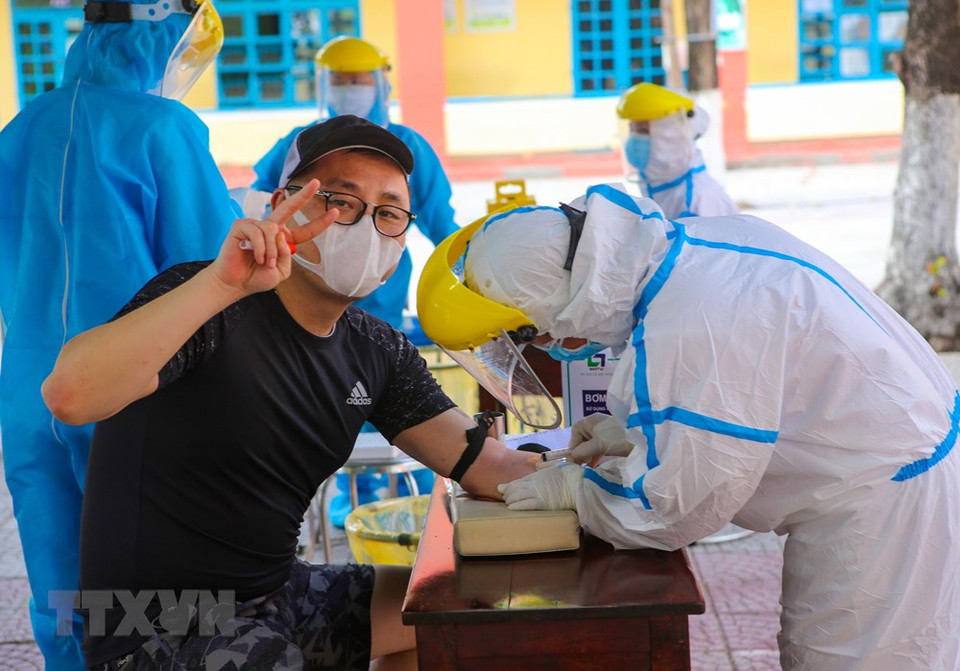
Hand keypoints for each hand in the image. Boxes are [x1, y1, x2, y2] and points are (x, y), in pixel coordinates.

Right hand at [211, 178, 337, 295]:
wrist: (236, 284)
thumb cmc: (257, 277)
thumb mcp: (282, 271)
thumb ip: (287, 254)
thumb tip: (279, 233)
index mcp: (283, 240)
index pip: (305, 230)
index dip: (320, 222)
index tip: (335, 212)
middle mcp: (270, 229)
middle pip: (289, 207)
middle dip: (303, 195)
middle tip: (317, 182)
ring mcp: (255, 225)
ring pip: (272, 230)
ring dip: (270, 251)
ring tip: (263, 262)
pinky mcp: (241, 225)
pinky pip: (258, 232)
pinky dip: (259, 248)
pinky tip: (254, 256)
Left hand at [497, 463, 583, 510]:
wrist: (579, 482)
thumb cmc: (570, 475)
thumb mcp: (556, 467)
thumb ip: (546, 467)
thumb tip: (539, 466)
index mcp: (537, 476)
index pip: (517, 481)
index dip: (508, 486)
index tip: (502, 489)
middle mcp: (534, 484)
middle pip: (514, 489)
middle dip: (507, 494)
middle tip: (505, 499)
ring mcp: (538, 493)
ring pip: (517, 496)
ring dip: (510, 501)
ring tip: (508, 504)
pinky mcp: (543, 502)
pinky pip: (526, 504)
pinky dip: (517, 506)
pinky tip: (511, 508)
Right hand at [567, 413, 633, 465]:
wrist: (642, 440)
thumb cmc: (616, 438)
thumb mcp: (597, 445)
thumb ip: (581, 451)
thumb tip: (570, 458)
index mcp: (590, 421)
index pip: (575, 433)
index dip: (573, 447)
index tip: (573, 460)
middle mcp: (595, 425)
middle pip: (582, 439)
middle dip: (580, 452)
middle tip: (579, 466)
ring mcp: (604, 432)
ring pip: (590, 445)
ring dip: (587, 456)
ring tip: (586, 467)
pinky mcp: (611, 440)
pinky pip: (598, 448)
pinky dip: (595, 456)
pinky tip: (593, 466)